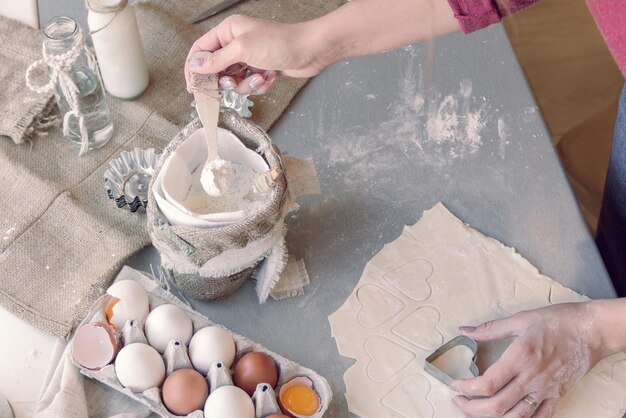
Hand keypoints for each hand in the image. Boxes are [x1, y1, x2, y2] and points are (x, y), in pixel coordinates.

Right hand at [185, 14, 330, 94]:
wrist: (310, 51)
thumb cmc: (279, 43)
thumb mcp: (243, 50)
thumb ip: (216, 60)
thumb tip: (194, 65)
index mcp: (228, 31)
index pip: (201, 49)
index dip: (194, 68)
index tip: (192, 86)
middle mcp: (236, 43)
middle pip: (216, 69)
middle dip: (225, 80)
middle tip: (231, 83)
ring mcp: (249, 58)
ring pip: (234, 81)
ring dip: (246, 85)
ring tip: (260, 77)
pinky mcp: (260, 70)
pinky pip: (249, 85)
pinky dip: (259, 85)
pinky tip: (270, 77)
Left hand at [450, 302, 610, 417]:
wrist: (592, 331)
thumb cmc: (559, 321)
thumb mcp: (521, 319)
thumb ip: (490, 328)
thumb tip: (465, 329)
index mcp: (520, 357)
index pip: (487, 384)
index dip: (466, 388)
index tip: (455, 385)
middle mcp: (532, 378)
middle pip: (497, 406)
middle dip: (471, 408)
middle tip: (459, 400)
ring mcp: (546, 390)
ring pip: (516, 417)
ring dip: (492, 417)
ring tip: (477, 410)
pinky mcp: (558, 395)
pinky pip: (540, 417)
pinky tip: (509, 417)